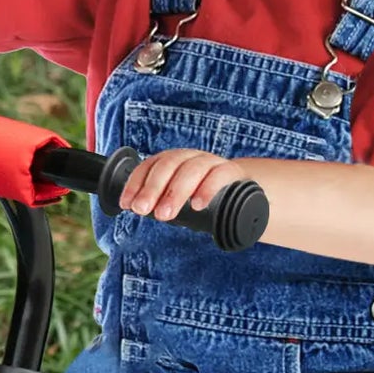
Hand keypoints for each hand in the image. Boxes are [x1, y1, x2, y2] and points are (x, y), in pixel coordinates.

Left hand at [121, 148, 248, 220]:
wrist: (246, 191)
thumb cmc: (205, 196)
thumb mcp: (182, 197)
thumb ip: (162, 201)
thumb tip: (137, 209)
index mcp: (175, 161)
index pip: (151, 165)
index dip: (136, 183)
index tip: (127, 204)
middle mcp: (191, 158)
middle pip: (169, 165)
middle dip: (152, 188)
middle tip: (142, 210)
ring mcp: (212, 162)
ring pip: (191, 169)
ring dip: (175, 192)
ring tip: (165, 215)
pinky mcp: (232, 171)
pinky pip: (220, 175)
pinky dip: (207, 189)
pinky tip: (198, 204)